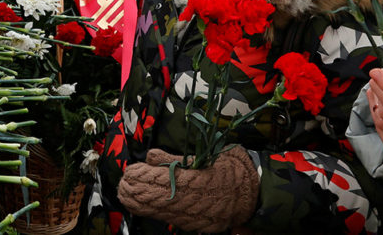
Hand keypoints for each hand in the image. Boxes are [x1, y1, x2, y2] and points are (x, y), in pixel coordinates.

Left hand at [117, 146, 257, 232]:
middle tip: (122, 187)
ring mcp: (204, 218)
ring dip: (145, 206)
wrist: (259, 193)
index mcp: (207, 182)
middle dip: (141, 194)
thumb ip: (178, 160)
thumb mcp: (209, 156)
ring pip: (168, 213)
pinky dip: (159, 215)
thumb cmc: (233, 168)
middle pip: (166, 200)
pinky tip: (144, 209)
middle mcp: (204, 203)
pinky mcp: (203, 227)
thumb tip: (151, 156)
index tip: (130, 172)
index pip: (170, 181)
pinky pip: (177, 221)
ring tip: (126, 198)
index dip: (148, 178)